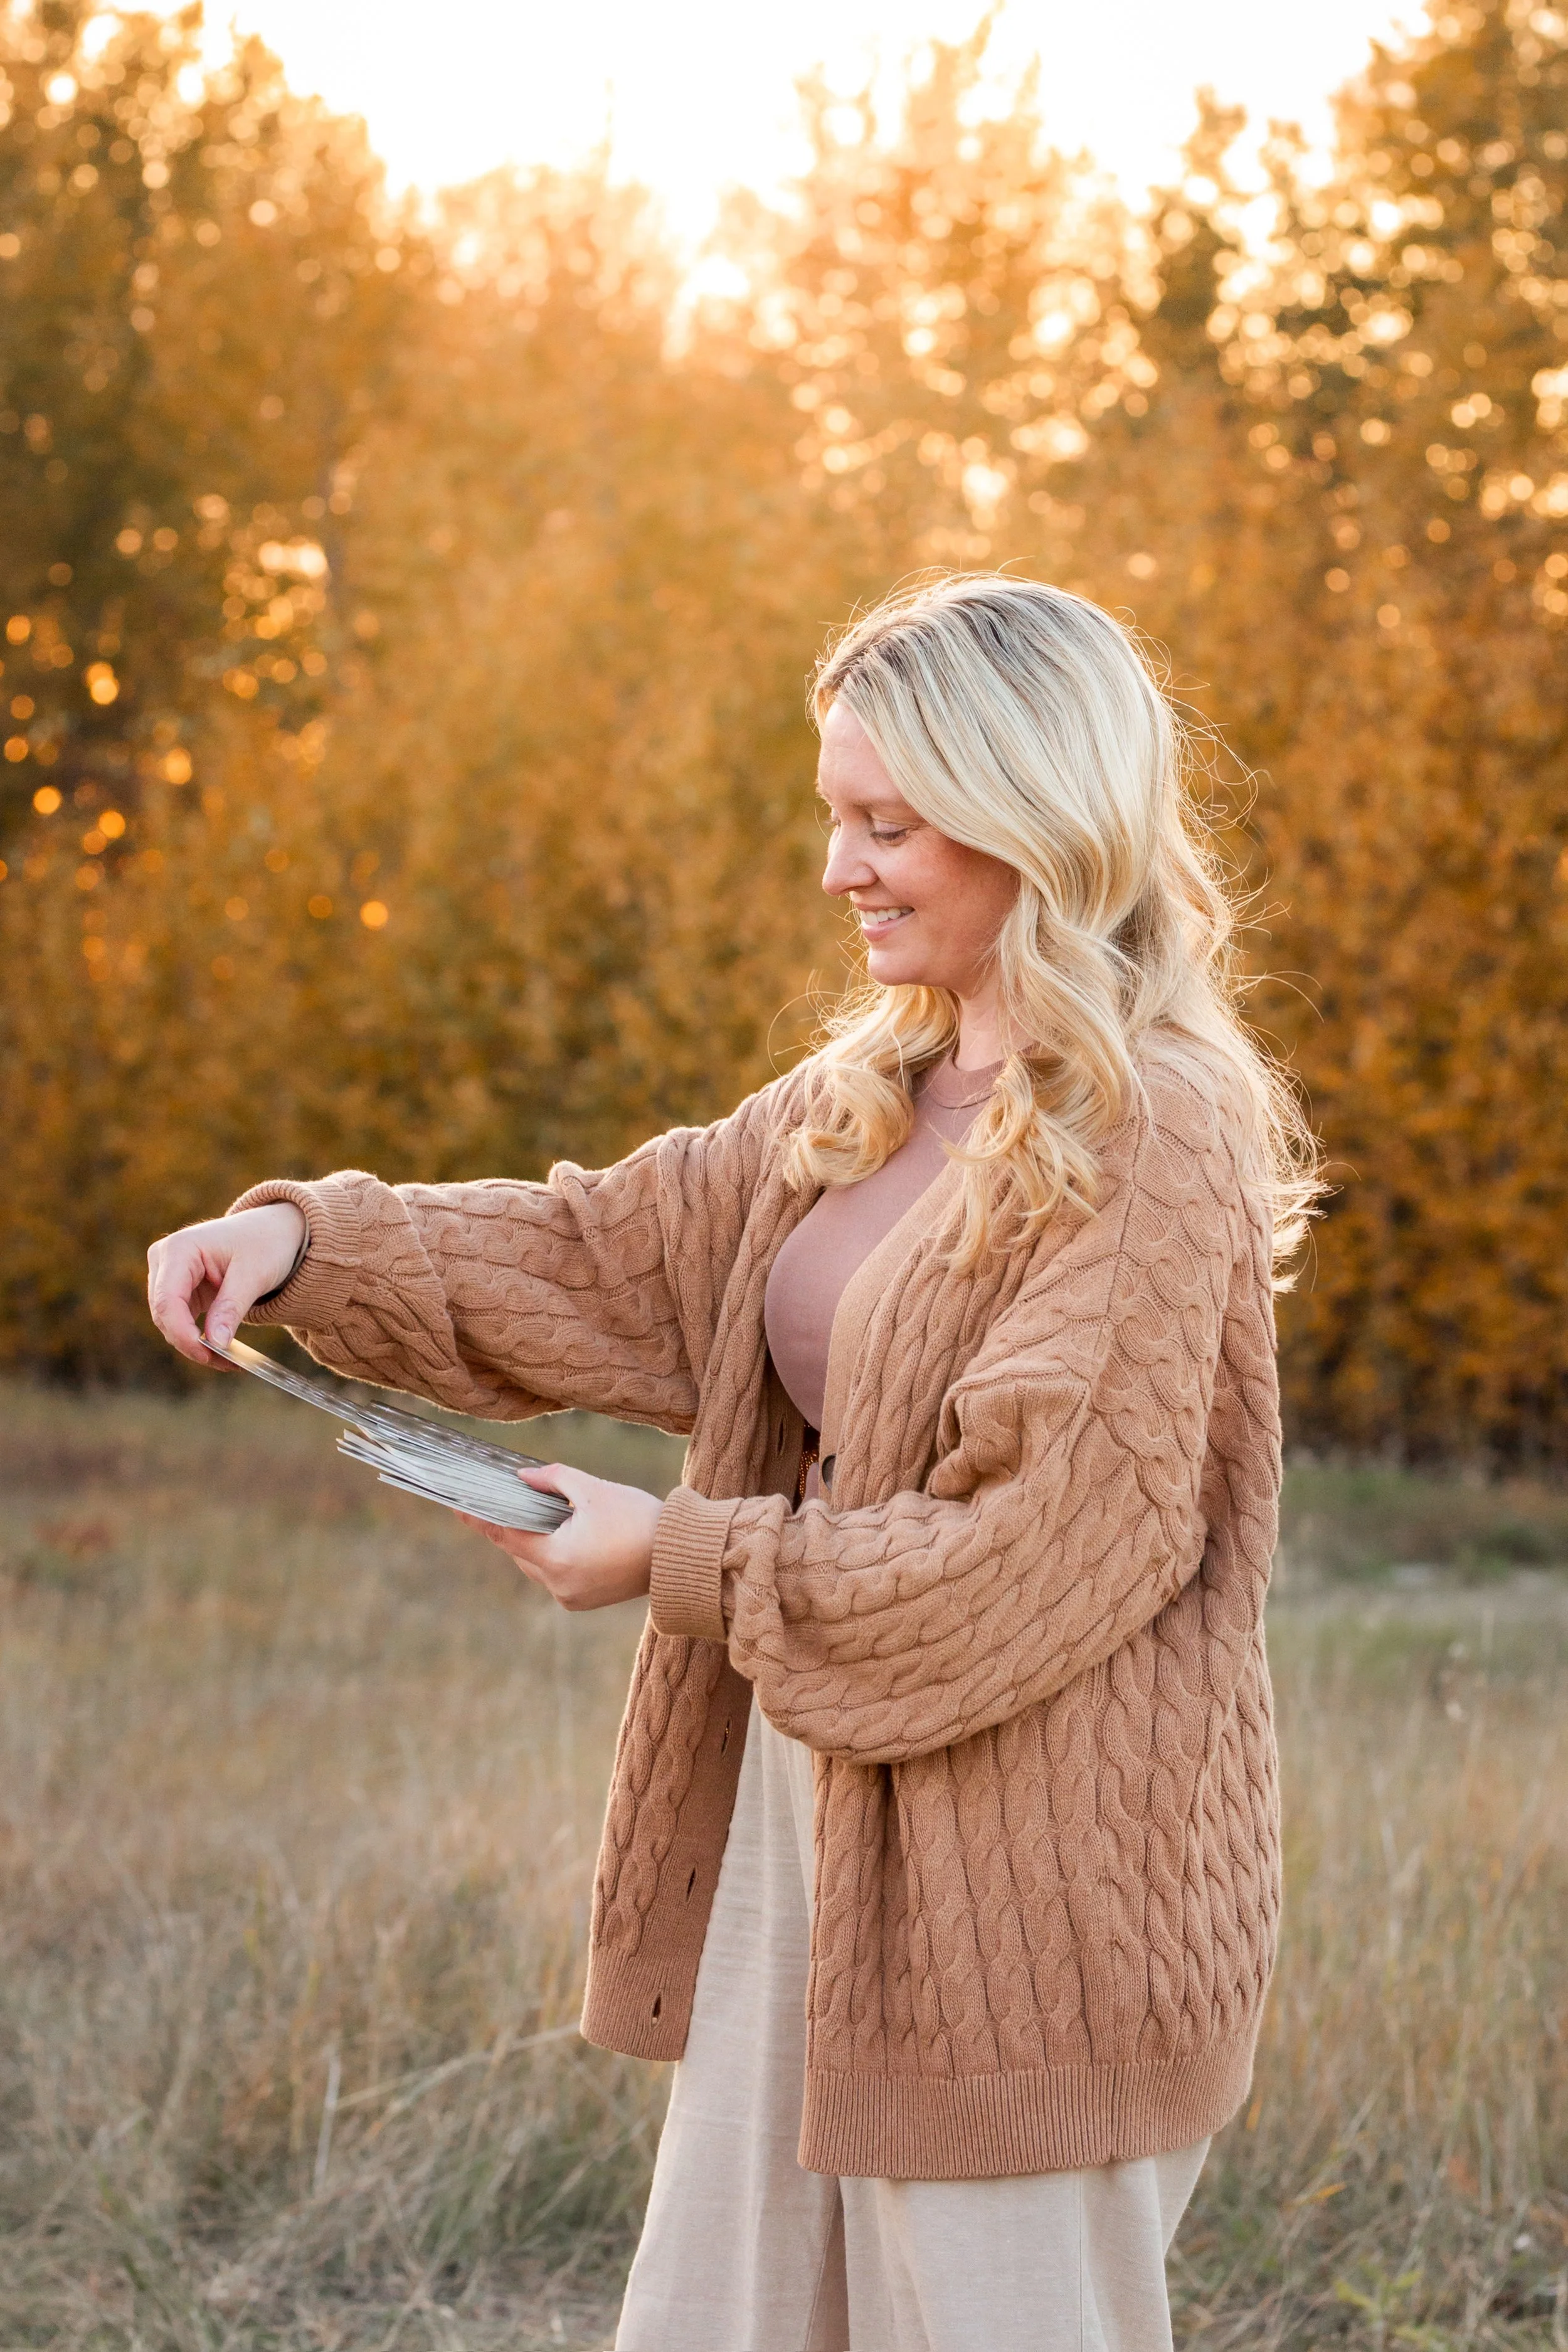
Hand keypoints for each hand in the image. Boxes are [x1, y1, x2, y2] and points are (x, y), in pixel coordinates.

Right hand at [147, 1202, 307, 1365]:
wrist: (273, 1232)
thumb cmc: (266, 1243)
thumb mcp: (254, 1274)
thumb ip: (231, 1307)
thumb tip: (216, 1344)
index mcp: (179, 1248)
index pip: (167, 1300)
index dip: (182, 1333)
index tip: (209, 1355)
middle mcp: (165, 1260)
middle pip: (165, 1314)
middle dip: (192, 1344)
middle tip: (229, 1364)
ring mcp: (169, 1275)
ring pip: (170, 1322)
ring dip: (196, 1345)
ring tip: (232, 1360)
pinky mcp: (179, 1290)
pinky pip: (181, 1322)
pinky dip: (200, 1339)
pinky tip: (225, 1351)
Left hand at [459, 1464, 662, 1611]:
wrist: (678, 1557)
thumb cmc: (637, 1519)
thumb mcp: (593, 1490)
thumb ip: (552, 1480)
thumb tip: (523, 1478)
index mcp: (556, 1558)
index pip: (504, 1535)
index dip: (479, 1519)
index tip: (457, 1505)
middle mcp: (557, 1584)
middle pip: (520, 1551)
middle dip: (518, 1526)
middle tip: (519, 1499)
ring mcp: (570, 1597)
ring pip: (537, 1565)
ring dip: (539, 1542)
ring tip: (556, 1517)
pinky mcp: (582, 1602)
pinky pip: (555, 1576)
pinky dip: (556, 1557)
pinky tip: (572, 1537)